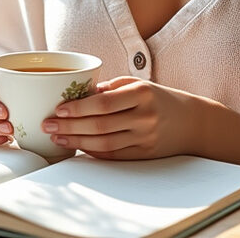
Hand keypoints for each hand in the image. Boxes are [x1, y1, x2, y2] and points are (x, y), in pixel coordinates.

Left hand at [40, 76, 201, 159]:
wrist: (192, 122)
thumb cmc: (159, 98)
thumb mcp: (138, 84)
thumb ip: (110, 89)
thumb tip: (77, 94)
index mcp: (142, 93)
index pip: (103, 103)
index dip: (78, 108)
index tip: (58, 109)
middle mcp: (145, 117)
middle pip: (100, 125)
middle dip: (70, 127)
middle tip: (47, 125)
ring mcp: (146, 138)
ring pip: (105, 144)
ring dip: (77, 142)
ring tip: (57, 138)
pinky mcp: (145, 155)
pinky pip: (114, 155)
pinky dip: (93, 152)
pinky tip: (77, 147)